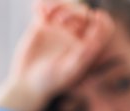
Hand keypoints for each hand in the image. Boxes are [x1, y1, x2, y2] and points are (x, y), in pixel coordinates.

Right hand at [0, 1, 114, 110]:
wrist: (27, 84)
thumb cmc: (50, 82)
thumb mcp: (68, 71)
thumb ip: (83, 57)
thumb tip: (97, 41)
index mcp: (85, 46)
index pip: (101, 28)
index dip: (103, 20)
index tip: (97, 16)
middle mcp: (73, 36)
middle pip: (82, 12)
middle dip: (73, 12)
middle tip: (61, 21)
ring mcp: (58, 29)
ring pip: (65, 6)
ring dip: (57, 4)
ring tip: (46, 13)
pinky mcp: (42, 25)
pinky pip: (46, 7)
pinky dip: (43, 4)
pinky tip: (37, 11)